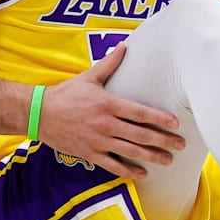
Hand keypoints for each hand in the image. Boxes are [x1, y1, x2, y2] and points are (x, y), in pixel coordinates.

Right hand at [39, 43, 185, 179]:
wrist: (39, 114)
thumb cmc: (65, 94)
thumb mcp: (89, 77)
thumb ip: (110, 63)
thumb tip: (124, 46)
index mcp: (108, 104)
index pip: (140, 112)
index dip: (160, 119)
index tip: (175, 124)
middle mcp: (106, 124)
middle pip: (141, 135)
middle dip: (163, 141)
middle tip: (180, 144)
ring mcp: (98, 141)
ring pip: (130, 152)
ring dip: (152, 157)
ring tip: (169, 160)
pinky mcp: (89, 154)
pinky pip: (113, 166)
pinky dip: (129, 171)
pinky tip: (142, 173)